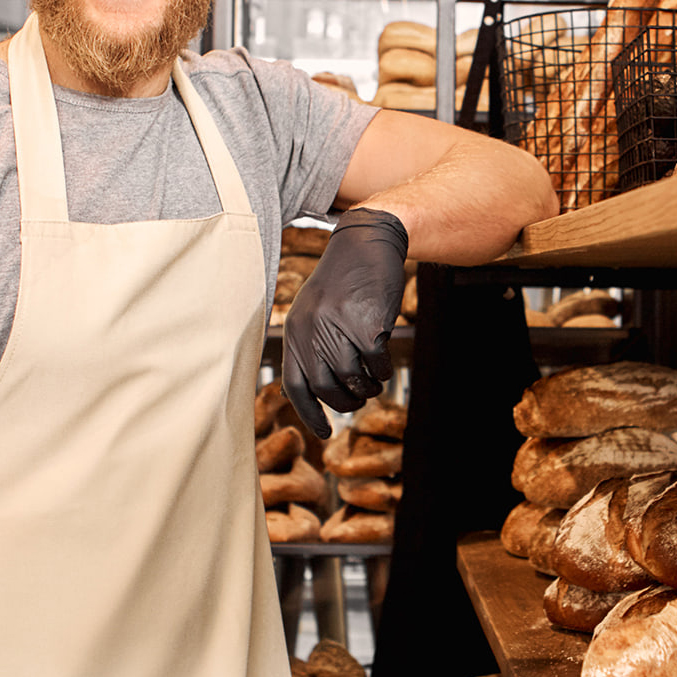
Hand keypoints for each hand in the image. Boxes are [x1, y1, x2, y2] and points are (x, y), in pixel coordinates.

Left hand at [281, 207, 408, 437]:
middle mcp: (311, 332)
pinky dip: (381, 370)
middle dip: (344, 403)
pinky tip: (382, 362)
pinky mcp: (367, 325)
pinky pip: (375, 364)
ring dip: (365, 388)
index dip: (308, 413)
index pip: (295, 385)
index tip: (323, 432)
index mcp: (294, 331)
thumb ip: (310, 347)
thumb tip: (311, 391)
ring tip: (371, 380)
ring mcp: (338, 328)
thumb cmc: (342, 282)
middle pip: (324, 387)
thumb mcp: (313, 311)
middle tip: (357, 399)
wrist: (364, 244)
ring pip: (351, 379)